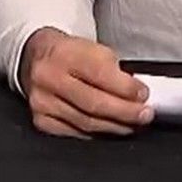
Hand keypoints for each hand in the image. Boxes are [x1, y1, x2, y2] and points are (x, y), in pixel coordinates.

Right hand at [17, 28, 153, 138]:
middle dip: (126, 112)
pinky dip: (96, 133)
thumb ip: (111, 69)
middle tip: (145, 115)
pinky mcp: (40, 119)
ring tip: (132, 124)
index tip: (144, 95)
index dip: (126, 88)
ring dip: (115, 126)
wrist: (36, 57)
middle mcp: (47, 77)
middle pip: (94, 103)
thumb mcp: (91, 48)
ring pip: (86, 122)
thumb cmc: (70, 53)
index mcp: (62, 52)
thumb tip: (136, 95)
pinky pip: (75, 133)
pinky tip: (109, 129)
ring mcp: (41, 101)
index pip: (99, 73)